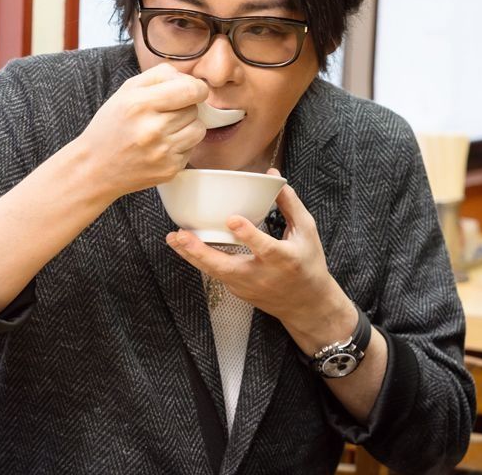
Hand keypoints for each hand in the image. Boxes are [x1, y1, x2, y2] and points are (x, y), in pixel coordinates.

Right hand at [78, 63, 207, 197]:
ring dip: (187, 127)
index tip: (193, 91)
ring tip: (166, 130)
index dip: (197, 88)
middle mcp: (152, 129)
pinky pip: (191, 150)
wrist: (94, 168)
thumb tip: (189, 78)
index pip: (190, 90)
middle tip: (165, 114)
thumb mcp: (126, 91)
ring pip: (198, 130)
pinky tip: (161, 147)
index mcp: (140, 104)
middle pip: (194, 109)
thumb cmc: (111, 126)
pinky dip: (181, 146)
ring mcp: (162, 152)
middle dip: (185, 108)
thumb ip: (158, 75)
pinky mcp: (169, 170)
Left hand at [166, 169, 355, 350]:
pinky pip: (215, 274)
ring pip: (214, 272)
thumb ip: (289, 204)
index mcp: (284, 259)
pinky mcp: (237, 291)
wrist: (306, 305)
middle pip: (225, 266)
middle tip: (180, 234)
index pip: (264, 247)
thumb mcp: (306, 232)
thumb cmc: (308, 264)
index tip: (232, 219)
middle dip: (200, 251)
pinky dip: (200, 260)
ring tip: (173, 238)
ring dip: (191, 255)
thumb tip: (272, 175)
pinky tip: (185, 246)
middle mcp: (262, 276)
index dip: (248, 234)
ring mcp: (246, 287)